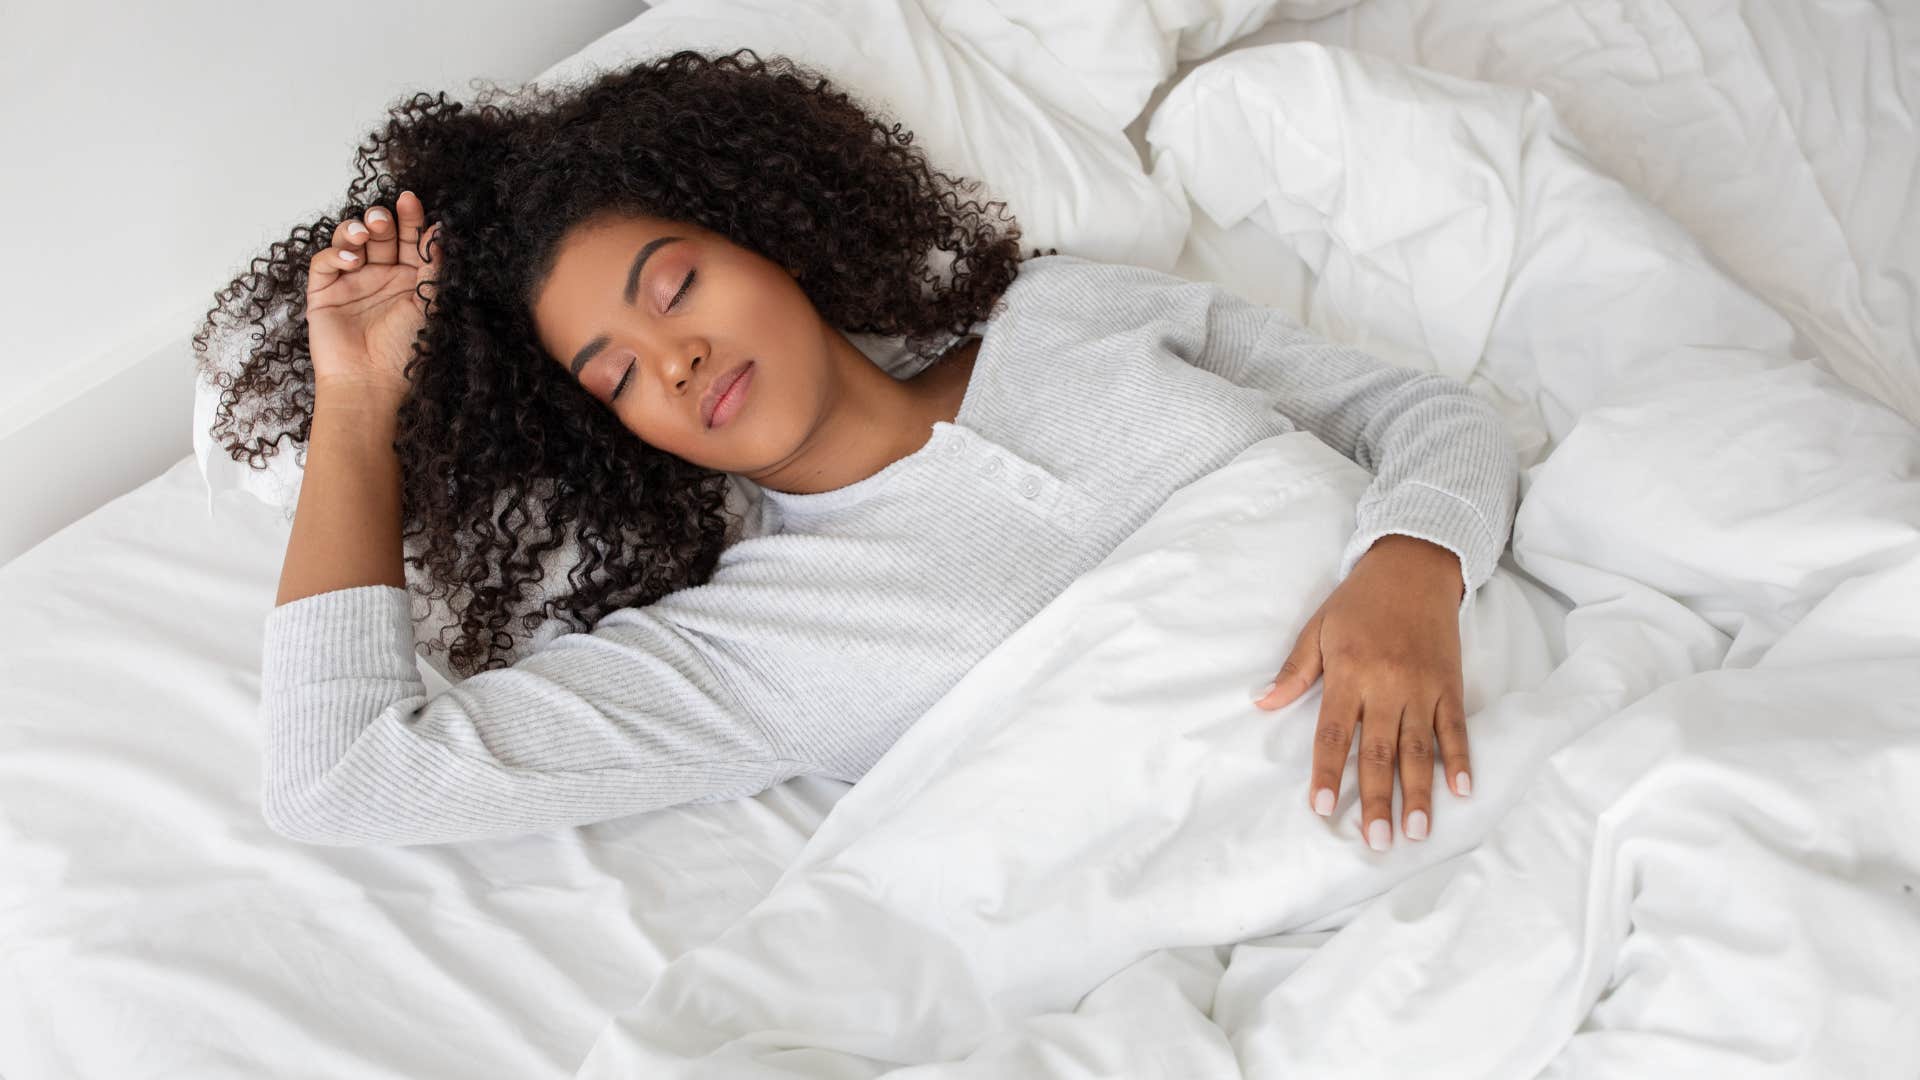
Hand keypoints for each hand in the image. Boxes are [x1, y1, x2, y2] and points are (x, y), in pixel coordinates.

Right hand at [306, 190, 444, 399]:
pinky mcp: (324, 292)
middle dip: (381, 220)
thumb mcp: (428, 305)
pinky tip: (350, 259)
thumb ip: (434, 268)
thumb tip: (440, 231)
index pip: (409, 239)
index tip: (411, 199)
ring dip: (355, 230)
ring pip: (349, 241)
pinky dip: (335, 253)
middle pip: (379, 235)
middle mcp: (381, 277)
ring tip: (365, 232)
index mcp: (410, 279)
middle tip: (383, 219)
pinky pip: (325, 262)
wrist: (371, 384)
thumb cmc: (404, 352)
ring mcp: (351, 282)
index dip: (410, 218)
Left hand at [1253, 534, 1471, 850]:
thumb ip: (1294, 671)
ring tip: (1417, 831)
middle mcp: (1387, 685)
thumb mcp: (1317, 628)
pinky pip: (1455, 728)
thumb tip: (1262, 702)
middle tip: (1377, 841)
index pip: (1334, 733)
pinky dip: (1461, 759)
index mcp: (1348, 673)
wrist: (1413, 566)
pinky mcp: (1449, 684)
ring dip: (1420, 792)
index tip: (1323, 807)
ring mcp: (1422, 687)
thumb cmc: (1359, 601)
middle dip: (1377, 799)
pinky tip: (1462, 791)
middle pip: (1379, 751)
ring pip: (1420, 749)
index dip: (1327, 772)